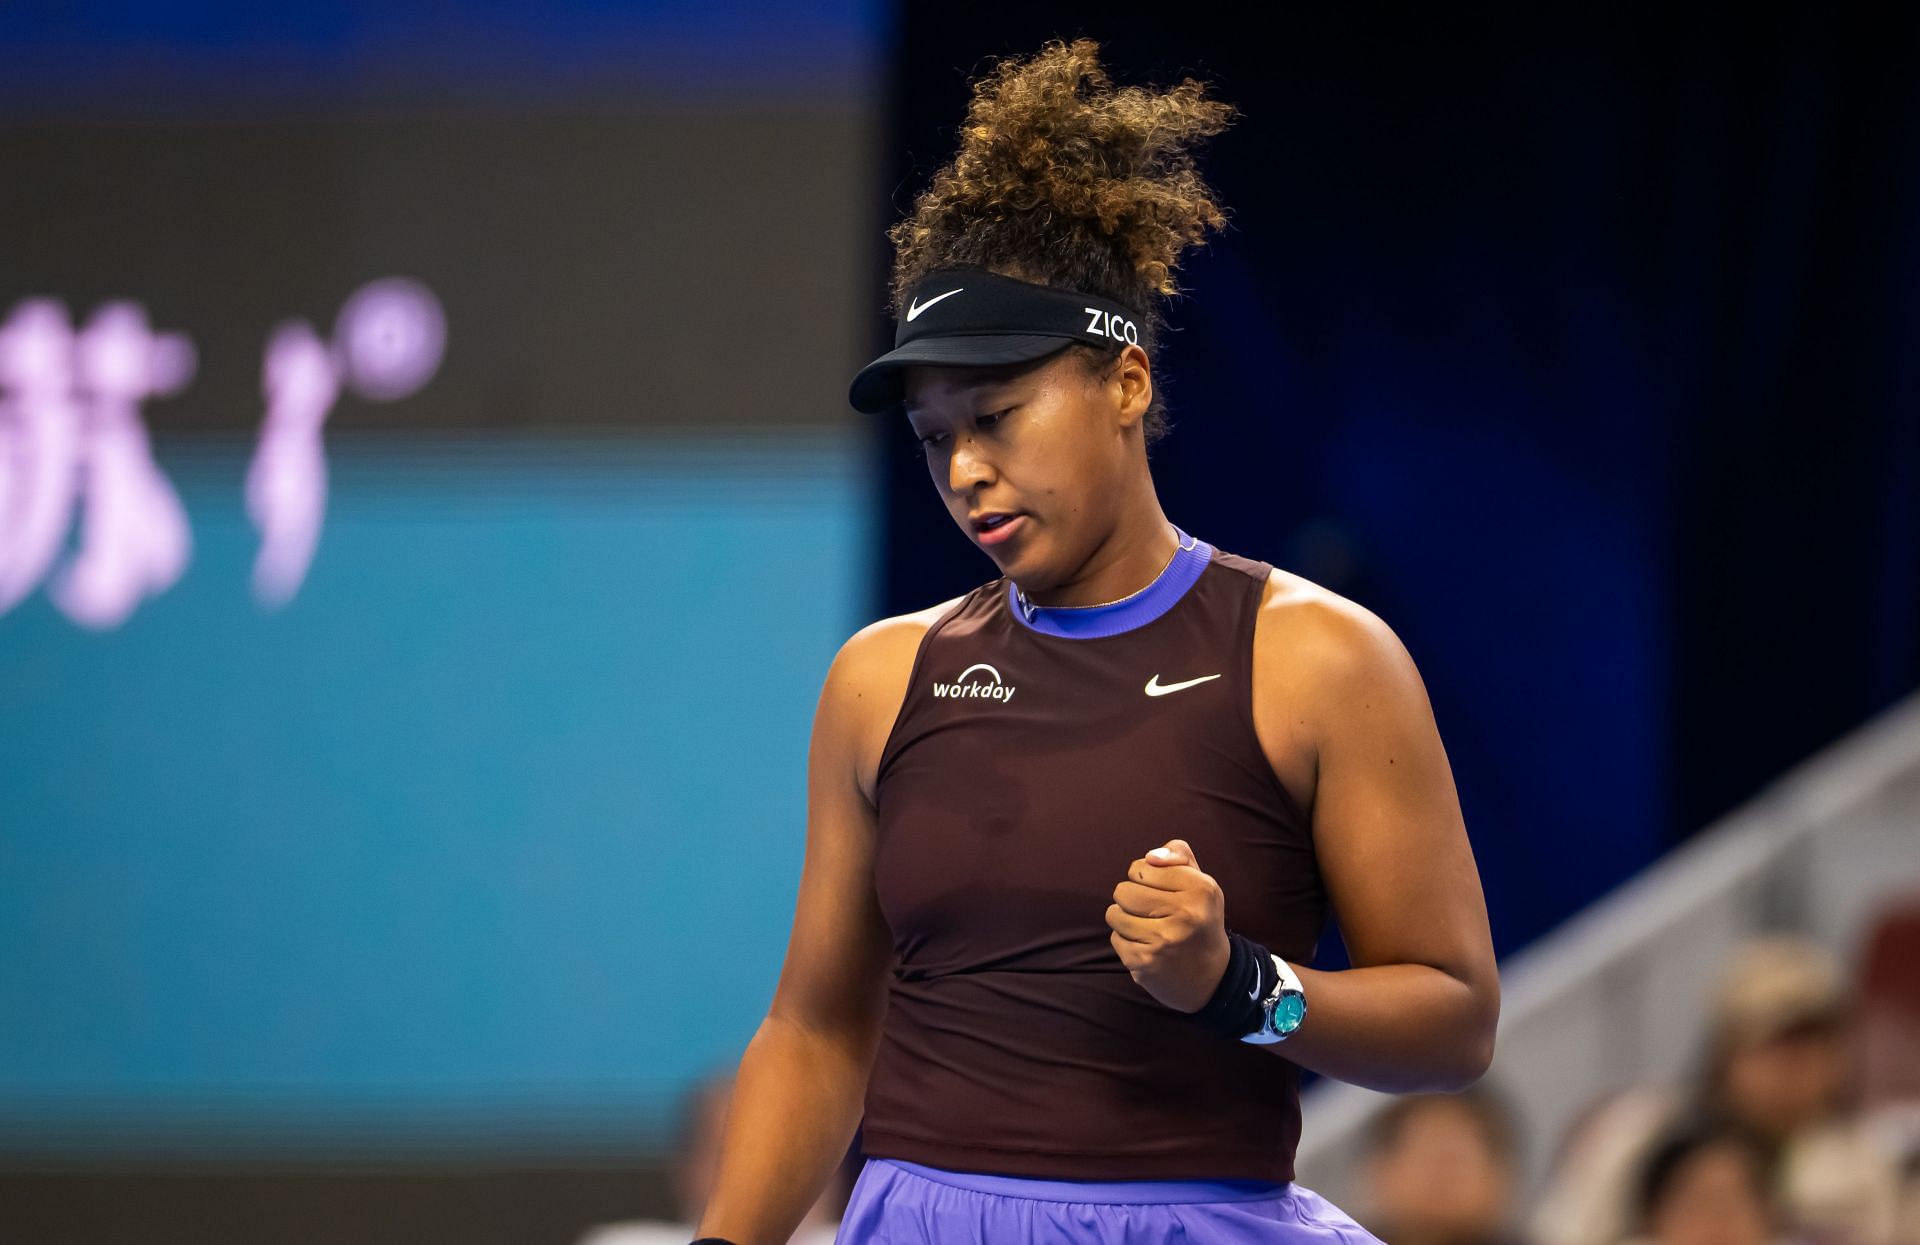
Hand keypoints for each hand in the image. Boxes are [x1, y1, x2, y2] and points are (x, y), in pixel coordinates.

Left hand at [1105, 838, 1231, 1012]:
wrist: (1213, 978)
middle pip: (1123, 890)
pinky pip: (1115, 938)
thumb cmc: (1200, 921)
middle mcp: (1184, 914)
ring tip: (1147, 928)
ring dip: (1125, 920)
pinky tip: (1147, 947)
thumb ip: (1179, 856)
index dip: (1145, 877)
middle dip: (1131, 898)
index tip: (1162, 891)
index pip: (1141, 867)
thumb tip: (1151, 856)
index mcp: (1200, 889)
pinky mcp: (1144, 962)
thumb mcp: (1201, 884)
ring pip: (1114, 914)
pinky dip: (1126, 942)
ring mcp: (1163, 940)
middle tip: (1152, 912)